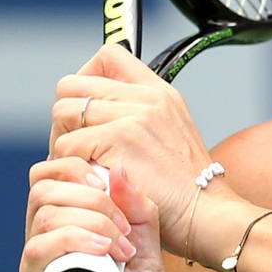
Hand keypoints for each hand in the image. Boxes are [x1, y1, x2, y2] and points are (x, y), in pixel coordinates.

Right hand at [17, 160, 171, 271]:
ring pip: (41, 215)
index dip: (85, 169)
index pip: (55, 178)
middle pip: (43, 187)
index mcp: (70, 237)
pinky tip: (107, 254)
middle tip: (127, 227)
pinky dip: (72, 241)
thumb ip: (139, 217)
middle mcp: (46, 252)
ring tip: (124, 248)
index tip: (123, 192)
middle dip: (91, 192)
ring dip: (90, 217)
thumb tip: (119, 167)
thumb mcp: (150, 262)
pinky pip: (37, 254)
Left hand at [48, 45, 213, 257]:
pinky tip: (88, 179)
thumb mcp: (173, 137)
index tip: (87, 108)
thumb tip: (101, 112)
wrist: (208, 215)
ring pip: (63, 112)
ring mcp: (132, 116)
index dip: (85, 79)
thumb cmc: (187, 190)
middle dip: (66, 117)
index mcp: (159, 92)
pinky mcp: (118, 140)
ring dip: (63, 141)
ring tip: (80, 165)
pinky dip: (70, 165)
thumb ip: (141, 118)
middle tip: (75, 146)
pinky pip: (68, 144)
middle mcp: (146, 97)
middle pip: (73, 85)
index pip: (108, 56)